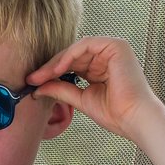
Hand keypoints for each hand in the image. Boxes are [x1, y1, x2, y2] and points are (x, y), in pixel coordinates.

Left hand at [26, 37, 164, 142]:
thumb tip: (37, 87)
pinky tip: (57, 70)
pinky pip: (86, 45)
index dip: (51, 71)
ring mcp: (113, 49)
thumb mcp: (80, 99)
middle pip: (71, 55)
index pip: (71, 63)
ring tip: (41, 76)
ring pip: (76, 49)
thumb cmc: (114, 113)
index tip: (33, 82)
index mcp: (100, 67)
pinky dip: (69, 56)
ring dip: (56, 62)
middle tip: (32, 78)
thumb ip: (60, 90)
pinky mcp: (116, 46)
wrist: (133, 119)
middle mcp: (107, 56)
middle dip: (50, 67)